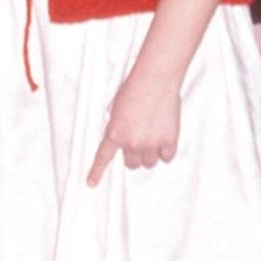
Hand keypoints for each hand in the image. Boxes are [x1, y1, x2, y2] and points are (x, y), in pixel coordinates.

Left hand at [87, 65, 179, 184]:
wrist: (156, 77)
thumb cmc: (136, 86)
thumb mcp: (117, 105)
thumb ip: (117, 124)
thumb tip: (120, 137)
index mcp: (116, 132)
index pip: (103, 156)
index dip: (97, 172)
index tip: (91, 183)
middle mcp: (132, 142)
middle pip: (132, 164)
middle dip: (134, 154)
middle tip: (139, 139)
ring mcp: (151, 143)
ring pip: (149, 163)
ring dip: (150, 153)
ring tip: (152, 133)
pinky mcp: (169, 141)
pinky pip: (167, 157)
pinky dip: (166, 149)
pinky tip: (165, 134)